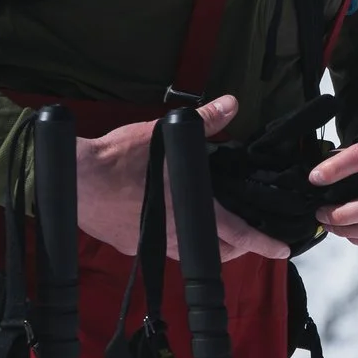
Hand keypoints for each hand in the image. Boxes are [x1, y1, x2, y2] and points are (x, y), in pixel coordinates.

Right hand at [74, 94, 289, 262]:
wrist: (73, 181)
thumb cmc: (120, 159)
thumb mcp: (166, 134)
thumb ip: (203, 122)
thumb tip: (232, 104)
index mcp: (190, 210)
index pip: (238, 234)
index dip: (264, 243)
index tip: (283, 250)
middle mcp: (174, 235)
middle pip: (218, 251)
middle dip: (238, 247)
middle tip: (250, 237)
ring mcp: (151, 244)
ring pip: (190, 253)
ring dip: (208, 245)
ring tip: (217, 232)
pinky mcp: (130, 246)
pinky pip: (165, 248)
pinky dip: (180, 240)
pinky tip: (175, 223)